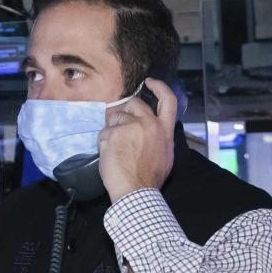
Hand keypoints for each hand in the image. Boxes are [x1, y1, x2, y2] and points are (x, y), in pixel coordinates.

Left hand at [98, 78, 177, 203]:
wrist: (136, 191)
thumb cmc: (149, 178)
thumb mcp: (165, 154)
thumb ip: (158, 136)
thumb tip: (150, 128)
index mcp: (164, 130)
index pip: (168, 100)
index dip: (159, 87)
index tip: (150, 82)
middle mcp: (149, 124)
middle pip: (134, 104)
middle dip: (124, 111)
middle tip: (119, 127)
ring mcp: (131, 127)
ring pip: (115, 117)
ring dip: (112, 129)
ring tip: (116, 149)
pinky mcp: (114, 133)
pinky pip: (104, 131)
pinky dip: (103, 142)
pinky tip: (109, 155)